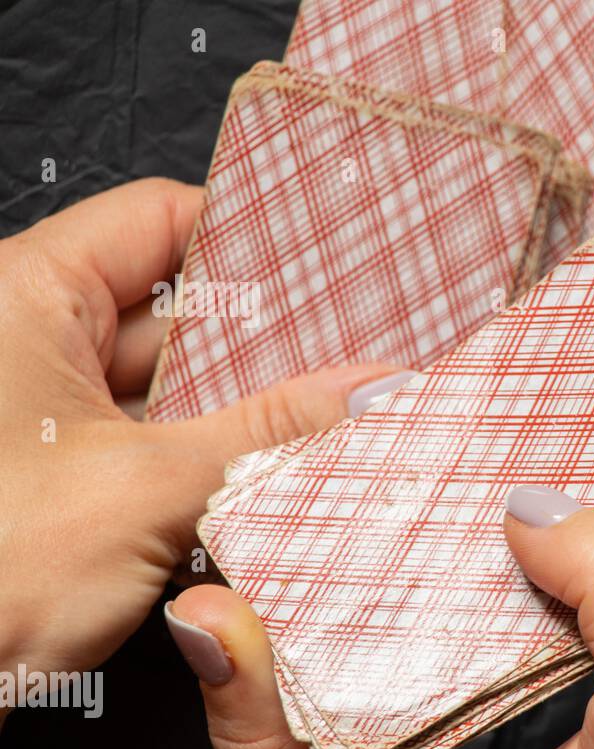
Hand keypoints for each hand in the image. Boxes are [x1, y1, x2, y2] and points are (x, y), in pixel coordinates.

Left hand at [0, 179, 405, 722]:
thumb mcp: (152, 488)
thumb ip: (273, 433)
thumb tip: (365, 391)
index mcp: (23, 296)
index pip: (163, 221)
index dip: (254, 239)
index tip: (332, 264)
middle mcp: (26, 342)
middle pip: (178, 312)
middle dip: (270, 345)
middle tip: (356, 357)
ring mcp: (42, 413)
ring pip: (173, 386)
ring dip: (247, 411)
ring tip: (331, 419)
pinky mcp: (59, 476)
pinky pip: (157, 443)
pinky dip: (214, 457)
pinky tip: (279, 472)